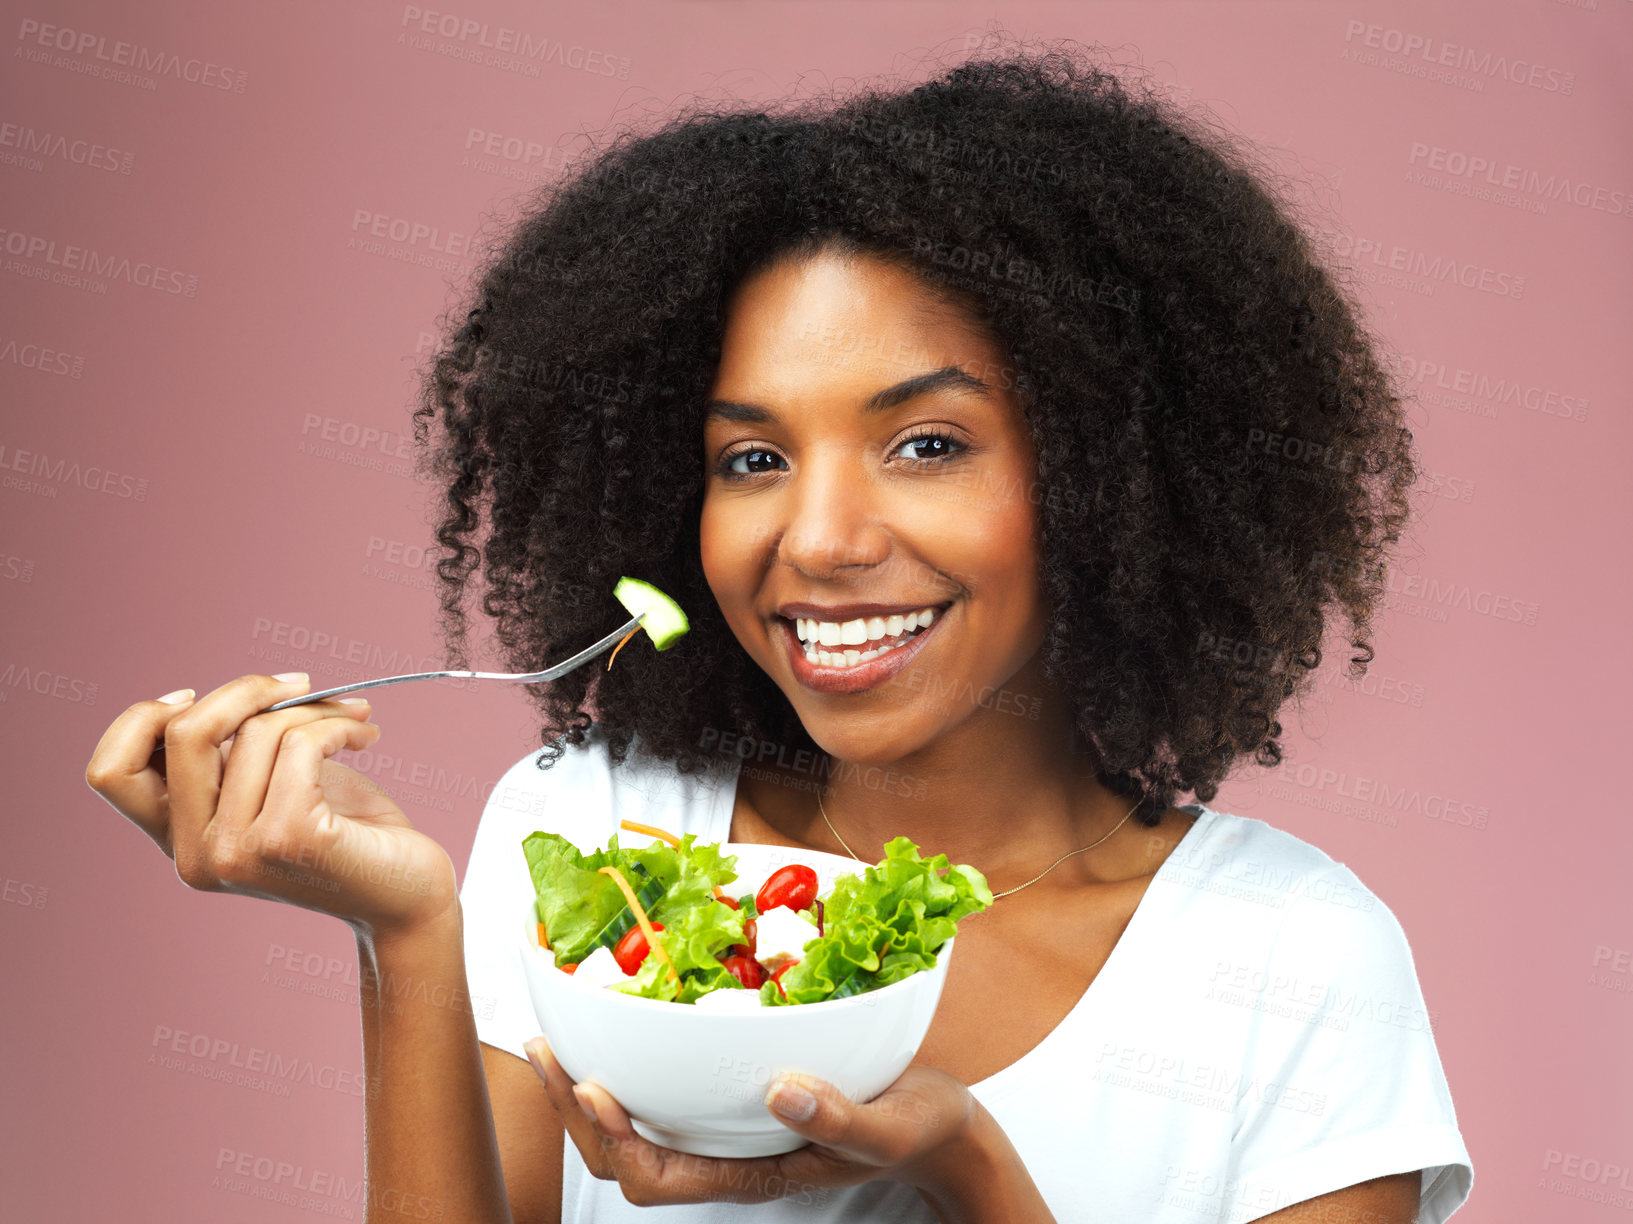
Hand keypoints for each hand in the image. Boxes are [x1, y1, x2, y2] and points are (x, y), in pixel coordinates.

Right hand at [84, 673, 457, 937]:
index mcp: (180, 841)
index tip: (201, 696)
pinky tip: (365, 736)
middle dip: (245, 689)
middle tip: (299, 685)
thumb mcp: (275, 786)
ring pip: (255, 731)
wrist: (407, 892)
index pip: (110, 772)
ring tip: (351, 717)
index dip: (144, 718)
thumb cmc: (347, 831)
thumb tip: (224, 694)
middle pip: (181, 733)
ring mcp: (238, 852)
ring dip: (314, 708)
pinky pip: (301, 744)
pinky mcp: (288, 839)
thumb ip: (231, 753)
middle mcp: (196, 855)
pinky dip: (338, 724)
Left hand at [522, 1034, 977, 1207]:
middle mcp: (727, 1158)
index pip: (658, 1178)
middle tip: (546, 1052)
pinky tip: (619, 1029)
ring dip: (589, 1091)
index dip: (613, 1139)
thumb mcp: (890, 1125)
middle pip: (626, 1156)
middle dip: (577, 1110)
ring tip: (558, 1043)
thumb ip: (840, 1118)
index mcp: (753, 1174)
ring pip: (635, 1130)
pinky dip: (629, 1067)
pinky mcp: (735, 1102)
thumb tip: (781, 1091)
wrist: (938, 1126)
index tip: (592, 1087)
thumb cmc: (915, 1128)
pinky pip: (663, 1099)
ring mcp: (727, 1134)